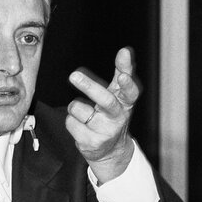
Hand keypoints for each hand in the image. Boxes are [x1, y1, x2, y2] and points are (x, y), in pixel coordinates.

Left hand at [66, 47, 140, 182]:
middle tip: (74, 75)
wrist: (111, 151)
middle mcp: (118, 118)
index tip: (122, 76)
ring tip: (85, 114)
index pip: (130, 92)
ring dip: (75, 108)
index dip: (127, 84)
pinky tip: (82, 127)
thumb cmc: (112, 115)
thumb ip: (122, 71)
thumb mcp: (119, 95)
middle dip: (90, 86)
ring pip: (79, 109)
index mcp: (126, 103)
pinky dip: (72, 121)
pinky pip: (71, 122)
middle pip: (105, 101)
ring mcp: (105, 132)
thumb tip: (125, 50)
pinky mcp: (91, 142)